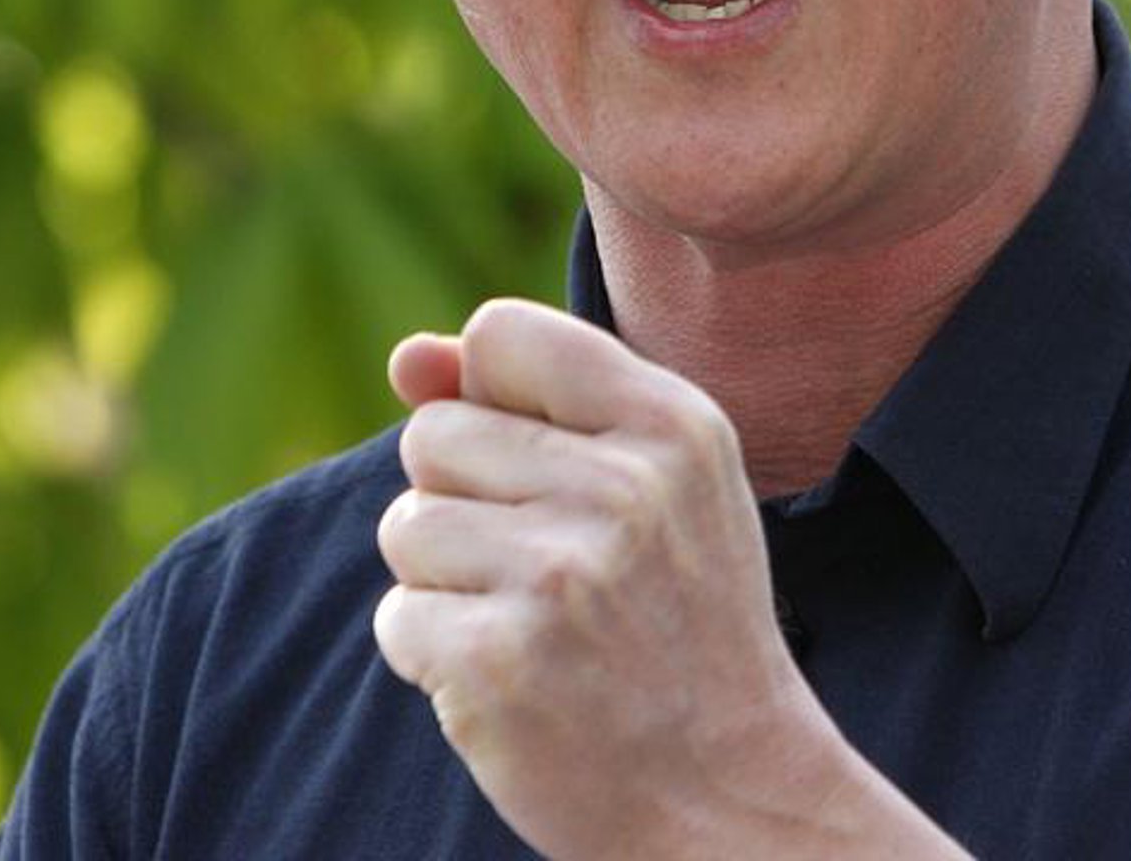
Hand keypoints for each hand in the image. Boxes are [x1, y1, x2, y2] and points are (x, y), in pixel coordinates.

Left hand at [373, 299, 968, 859]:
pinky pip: (397, 619)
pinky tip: (511, 676)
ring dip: (444, 581)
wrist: (734, 797)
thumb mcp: (656, 478)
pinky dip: (434, 655)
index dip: (485, 394)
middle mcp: (621, 487)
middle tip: (546, 563)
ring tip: (530, 620)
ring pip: (405, 526)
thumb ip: (534, 397)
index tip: (536, 461)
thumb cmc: (681, 616)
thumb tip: (406, 357)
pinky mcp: (501, 665)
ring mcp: (561, 577)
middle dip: (461, 497)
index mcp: (670, 422)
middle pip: (432, 432)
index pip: (499, 334)